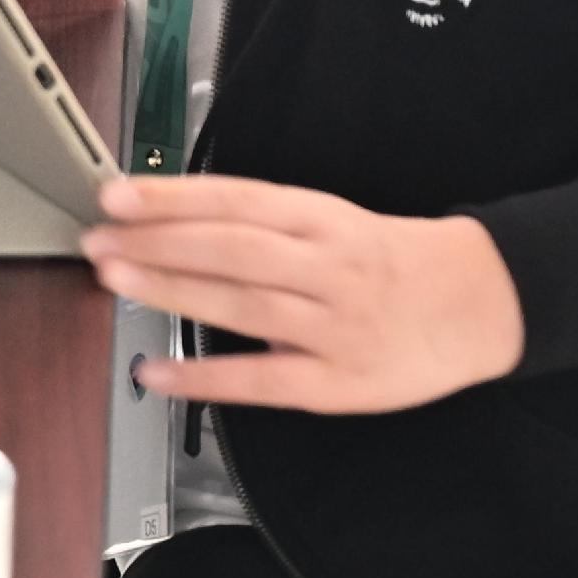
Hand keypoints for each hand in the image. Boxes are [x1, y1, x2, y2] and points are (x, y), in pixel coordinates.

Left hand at [82, 173, 525, 415]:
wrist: (480, 304)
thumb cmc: (389, 261)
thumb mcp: (333, 222)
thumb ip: (261, 224)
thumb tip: (166, 220)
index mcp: (322, 219)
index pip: (237, 200)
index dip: (173, 196)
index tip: (116, 194)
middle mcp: (328, 267)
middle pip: (233, 248)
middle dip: (157, 241)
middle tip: (97, 239)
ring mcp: (335, 326)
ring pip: (243, 304)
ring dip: (172, 291)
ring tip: (115, 279)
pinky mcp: (340, 383)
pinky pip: (264, 380)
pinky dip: (205, 377)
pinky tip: (156, 372)